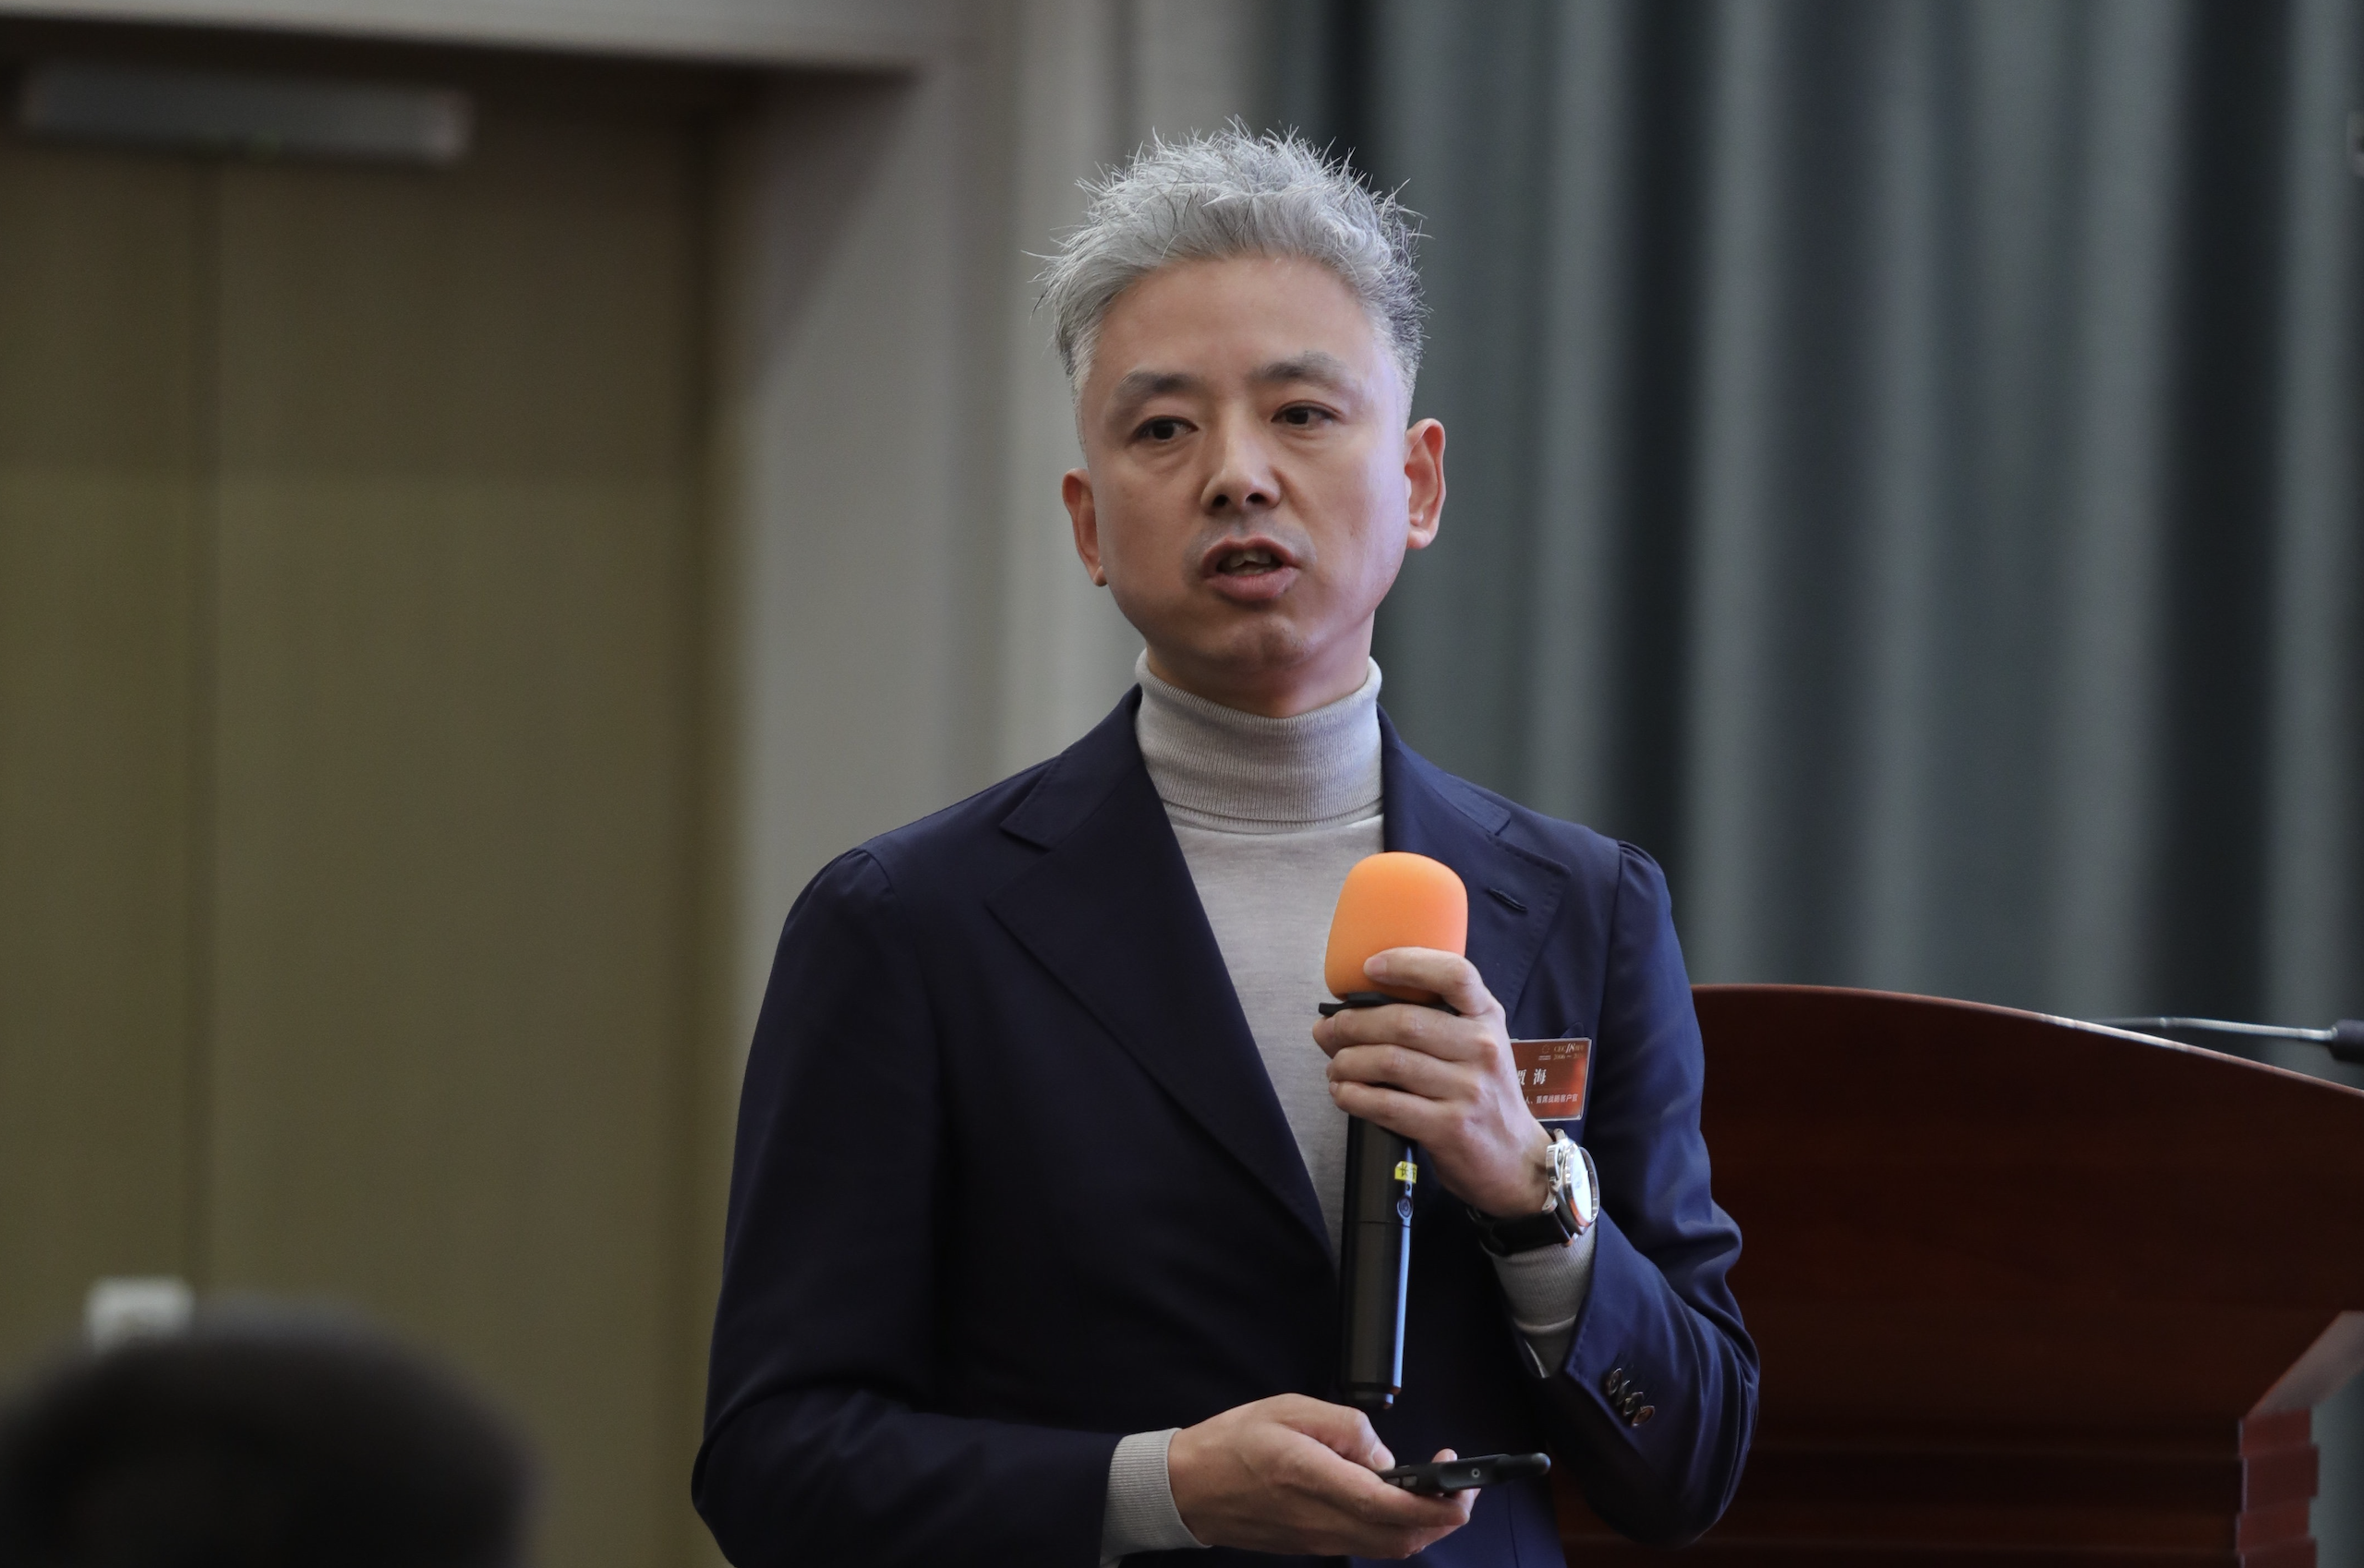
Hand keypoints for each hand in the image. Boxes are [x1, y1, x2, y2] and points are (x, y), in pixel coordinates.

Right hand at [1165, 1394, 1473, 1556]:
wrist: (1190, 1487)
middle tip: (1460, 1485)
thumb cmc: (1234, 1442)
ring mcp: (1318, 1540)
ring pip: (1390, 1548)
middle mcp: (1320, 1519)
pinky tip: (1398, 1500)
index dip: (1436, 1501)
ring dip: (1424, 1526)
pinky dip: (1397, 1529)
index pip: (1389, 1504)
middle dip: (1445, 1517)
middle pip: (1402, 1538)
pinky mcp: (1315, 1546)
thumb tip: (1385, 1455)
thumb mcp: (1290, 1408)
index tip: (1460, 1482)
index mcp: (1312, 1477)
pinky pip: (1369, 1546)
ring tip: (1435, 1490)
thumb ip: (1347, 1427)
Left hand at [1313, 947, 1552, 1217]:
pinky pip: (1387, 1105)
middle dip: (1351, 1025)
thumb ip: (1438, 1023)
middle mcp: (1482, 1048)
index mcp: (1488, 1018)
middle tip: (1327, 1031)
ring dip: (1347, 1062)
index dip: (1408, 964)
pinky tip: (1344, 1093)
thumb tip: (1360, 1008)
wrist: (1517, 1161)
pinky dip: (1354, 1097)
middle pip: (1403, 1022)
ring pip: (1389, 1062)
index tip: (1369, 967)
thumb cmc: (1486, 1098)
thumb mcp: (1478, 1048)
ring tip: (1334, 1066)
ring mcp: (1468, 1090)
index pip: (1454, 975)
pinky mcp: (1450, 1128)